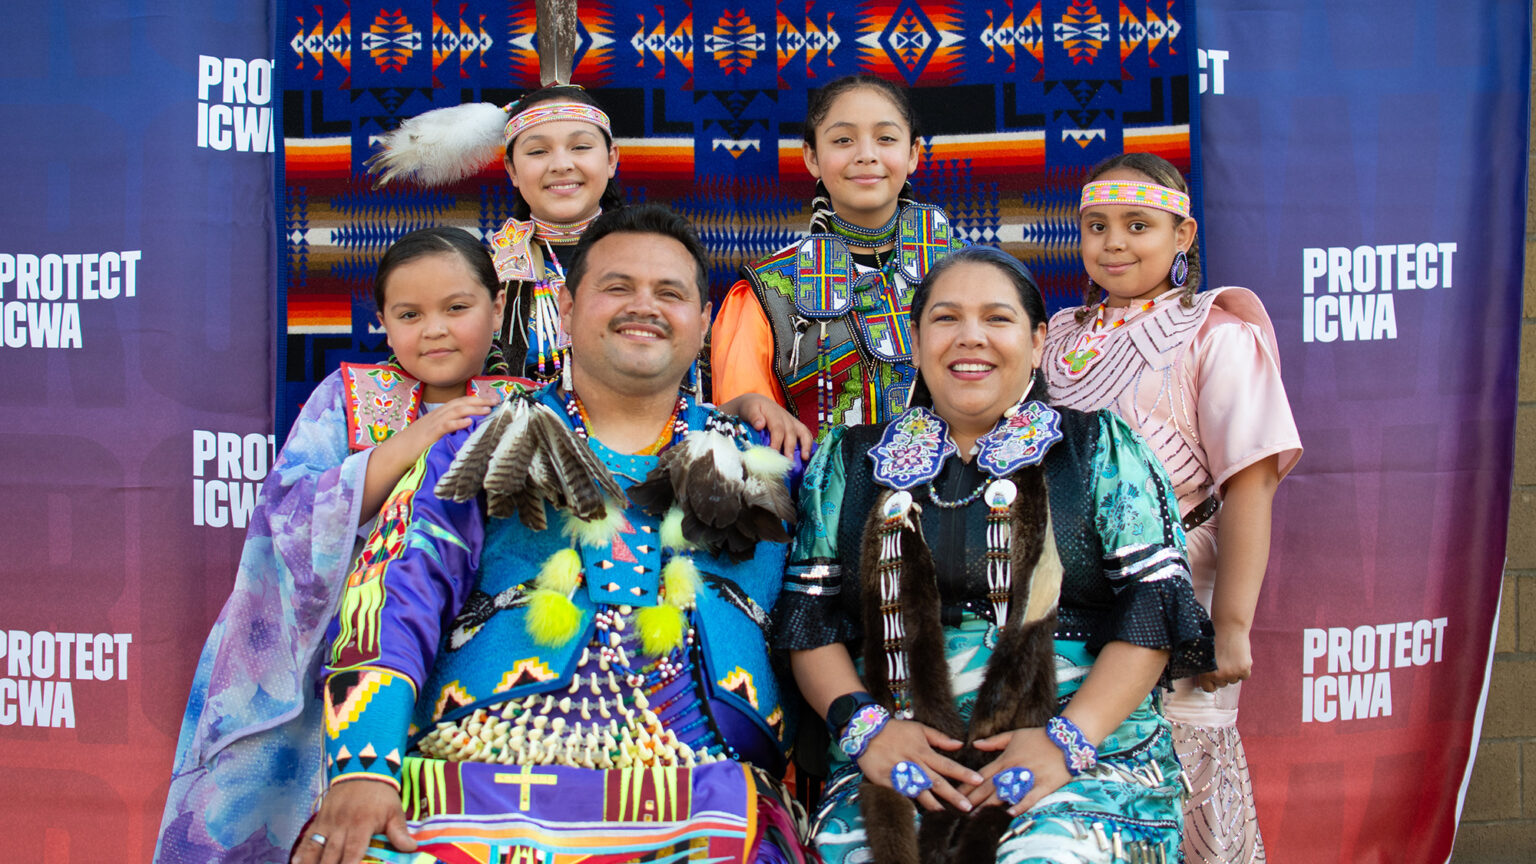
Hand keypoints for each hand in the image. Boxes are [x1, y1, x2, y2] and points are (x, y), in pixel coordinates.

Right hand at [290, 777, 416, 863]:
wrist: (362, 770)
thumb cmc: (380, 795)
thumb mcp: (394, 811)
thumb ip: (399, 832)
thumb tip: (412, 849)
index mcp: (361, 824)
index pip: (352, 851)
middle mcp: (341, 825)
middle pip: (330, 854)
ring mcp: (327, 823)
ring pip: (315, 848)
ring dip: (310, 863)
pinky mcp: (319, 820)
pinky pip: (307, 838)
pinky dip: (300, 851)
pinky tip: (295, 863)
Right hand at [393, 393, 500, 456]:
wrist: (396, 451)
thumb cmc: (416, 444)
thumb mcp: (435, 432)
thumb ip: (449, 428)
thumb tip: (468, 428)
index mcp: (439, 414)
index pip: (460, 401)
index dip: (476, 399)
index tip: (492, 400)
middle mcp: (437, 415)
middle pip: (461, 403)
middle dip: (479, 400)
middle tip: (496, 401)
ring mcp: (433, 423)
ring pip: (456, 411)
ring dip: (473, 409)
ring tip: (487, 410)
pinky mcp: (429, 434)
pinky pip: (445, 426)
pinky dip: (457, 422)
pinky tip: (468, 422)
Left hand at [718, 392, 813, 459]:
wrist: (757, 403)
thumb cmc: (751, 408)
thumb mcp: (749, 409)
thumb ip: (753, 416)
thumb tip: (760, 425)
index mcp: (773, 413)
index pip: (777, 428)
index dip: (776, 441)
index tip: (774, 452)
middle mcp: (785, 417)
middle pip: (790, 432)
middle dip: (790, 447)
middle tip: (788, 461)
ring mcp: (792, 421)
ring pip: (802, 432)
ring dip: (805, 445)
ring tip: (804, 458)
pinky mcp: (795, 426)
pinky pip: (805, 434)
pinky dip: (808, 444)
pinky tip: (806, 456)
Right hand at [856, 718, 983, 812]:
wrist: (866, 732)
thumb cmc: (894, 730)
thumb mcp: (918, 728)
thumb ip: (939, 738)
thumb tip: (959, 745)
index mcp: (923, 752)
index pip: (948, 765)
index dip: (964, 773)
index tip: (979, 780)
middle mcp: (914, 764)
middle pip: (937, 782)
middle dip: (953, 796)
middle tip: (968, 807)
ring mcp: (900, 774)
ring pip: (919, 792)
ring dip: (933, 804)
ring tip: (945, 815)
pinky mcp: (886, 781)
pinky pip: (900, 794)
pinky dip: (908, 803)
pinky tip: (916, 814)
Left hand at [966, 727, 1070, 815]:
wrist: (1066, 739)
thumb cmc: (1039, 737)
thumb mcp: (1014, 735)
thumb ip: (993, 742)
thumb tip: (975, 744)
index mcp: (1005, 759)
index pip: (981, 776)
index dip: (968, 786)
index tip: (955, 795)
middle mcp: (1014, 770)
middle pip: (989, 787)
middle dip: (974, 800)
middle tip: (960, 811)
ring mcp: (1028, 778)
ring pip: (1006, 794)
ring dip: (991, 806)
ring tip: (977, 817)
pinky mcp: (1044, 785)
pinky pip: (1030, 797)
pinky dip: (1020, 805)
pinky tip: (1009, 814)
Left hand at [1198, 625, 1252, 691]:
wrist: (1229, 628)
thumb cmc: (1215, 639)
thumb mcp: (1205, 656)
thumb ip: (1207, 670)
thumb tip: (1208, 682)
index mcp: (1205, 673)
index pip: (1208, 688)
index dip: (1212, 682)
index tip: (1215, 676)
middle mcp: (1218, 675)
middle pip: (1223, 684)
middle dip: (1224, 675)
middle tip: (1224, 661)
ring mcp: (1231, 673)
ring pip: (1234, 680)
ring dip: (1234, 672)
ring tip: (1231, 657)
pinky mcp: (1243, 669)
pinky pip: (1245, 676)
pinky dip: (1244, 668)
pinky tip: (1239, 657)